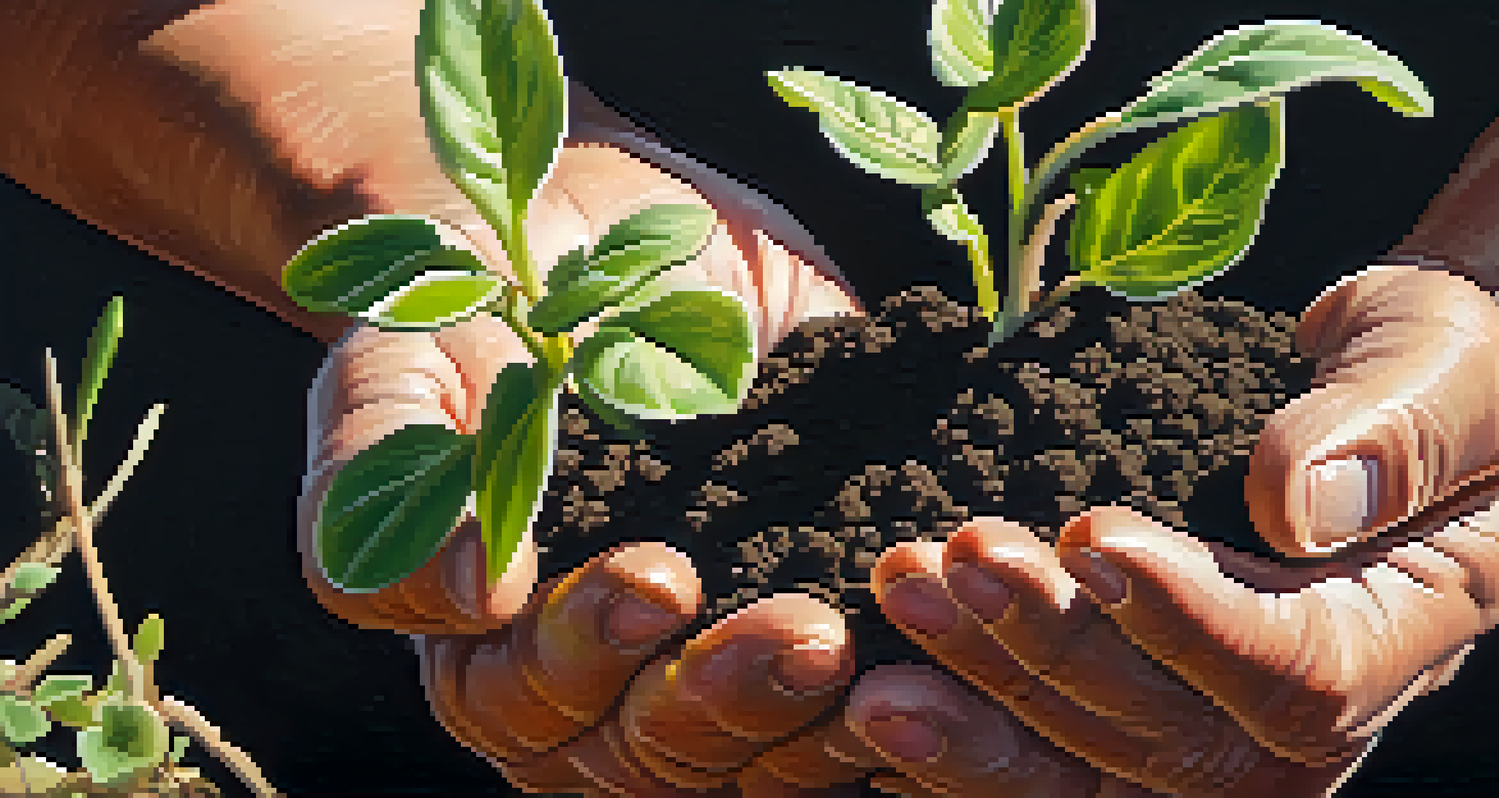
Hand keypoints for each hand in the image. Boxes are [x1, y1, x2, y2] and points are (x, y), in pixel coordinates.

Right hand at [1, 2, 867, 793]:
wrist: (582, 234)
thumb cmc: (470, 302)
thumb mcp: (398, 368)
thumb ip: (385, 480)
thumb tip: (478, 599)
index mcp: (492, 643)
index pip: (531, 699)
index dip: (592, 651)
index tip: (658, 575)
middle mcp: (602, 679)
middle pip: (654, 751)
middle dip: (728, 697)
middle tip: (808, 631)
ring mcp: (710, 659)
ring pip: (756, 753)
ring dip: (820, 719)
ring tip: (883, 647)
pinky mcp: (805, 611)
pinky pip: (848, 703)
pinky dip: (898, 694)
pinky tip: (948, 652)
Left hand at [800, 76, 1498, 794]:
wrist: (1397, 392)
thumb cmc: (1441, 368)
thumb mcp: (1452, 362)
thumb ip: (1400, 425)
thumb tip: (1297, 501)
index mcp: (1400, 632)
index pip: (1297, 675)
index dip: (1189, 620)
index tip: (1090, 533)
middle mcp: (1307, 710)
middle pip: (1168, 737)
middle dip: (1044, 651)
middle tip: (941, 563)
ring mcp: (1221, 717)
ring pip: (1093, 760)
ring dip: (982, 687)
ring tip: (896, 597)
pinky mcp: (1150, 696)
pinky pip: (1057, 749)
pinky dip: (970, 732)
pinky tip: (878, 689)